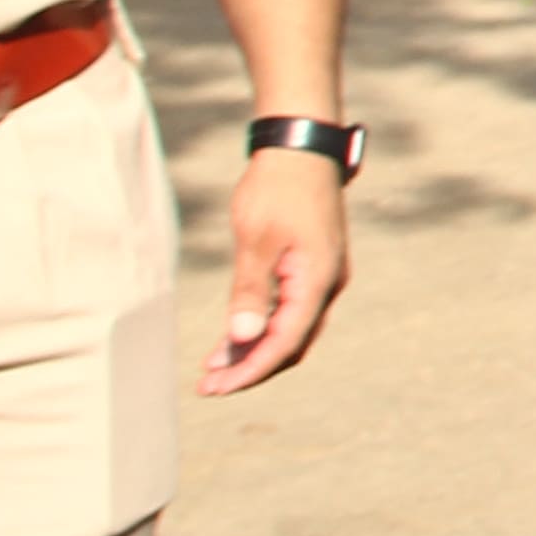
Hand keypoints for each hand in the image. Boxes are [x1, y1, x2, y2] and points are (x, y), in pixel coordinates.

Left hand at [198, 148, 351, 396]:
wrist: (301, 148)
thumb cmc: (278, 189)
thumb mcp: (256, 240)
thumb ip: (250, 291)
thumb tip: (243, 337)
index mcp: (318, 281)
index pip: (285, 342)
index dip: (250, 369)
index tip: (215, 387)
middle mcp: (327, 284)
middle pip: (292, 344)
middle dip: (251, 367)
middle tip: (209, 386)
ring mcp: (321, 276)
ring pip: (290, 329)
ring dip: (254, 349)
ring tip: (213, 366)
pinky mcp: (311, 266)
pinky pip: (289, 309)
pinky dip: (263, 326)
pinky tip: (234, 335)